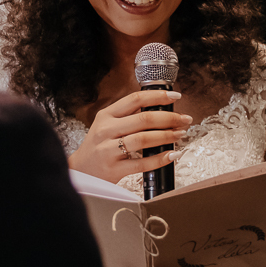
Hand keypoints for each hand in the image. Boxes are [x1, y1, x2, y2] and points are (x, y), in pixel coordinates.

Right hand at [68, 90, 191, 183]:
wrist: (81, 170)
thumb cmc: (98, 146)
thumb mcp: (106, 125)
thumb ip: (127, 116)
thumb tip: (159, 108)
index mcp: (106, 116)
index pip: (134, 100)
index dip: (157, 96)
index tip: (175, 96)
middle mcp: (106, 130)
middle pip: (143, 119)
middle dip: (169, 118)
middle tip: (184, 119)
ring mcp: (108, 150)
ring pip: (143, 139)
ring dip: (167, 136)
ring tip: (179, 134)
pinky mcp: (113, 169)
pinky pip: (141, 163)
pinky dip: (159, 159)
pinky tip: (171, 155)